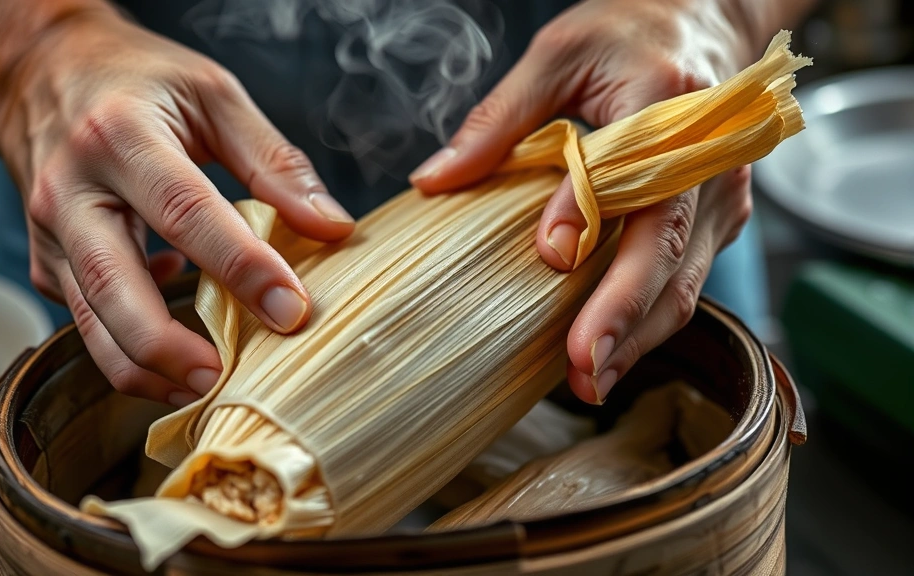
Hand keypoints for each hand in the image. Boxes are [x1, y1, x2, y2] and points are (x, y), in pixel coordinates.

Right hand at [0, 9, 354, 405]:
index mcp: (119, 136)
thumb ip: (274, 161)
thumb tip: (331, 226)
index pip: (185, 213)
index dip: (241, 267)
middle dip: (171, 348)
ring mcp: (49, 232)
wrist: (41, 72)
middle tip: (227, 379)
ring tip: (206, 387)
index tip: (291, 309)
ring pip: (90, 322)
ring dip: (147, 368)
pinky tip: (175, 340)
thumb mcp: (212, 93)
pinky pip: (85, 319)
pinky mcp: (46, 261)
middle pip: (113, 288)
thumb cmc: (136, 80)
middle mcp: (70, 189)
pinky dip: (128, 346)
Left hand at [411, 0, 755, 403]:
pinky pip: (686, 281)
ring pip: (685, 282)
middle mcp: (710, 157)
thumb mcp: (557, 53)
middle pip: (670, 250)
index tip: (551, 261)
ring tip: (590, 384)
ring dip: (639, 338)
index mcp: (667, 102)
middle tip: (583, 370)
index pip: (633, 172)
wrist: (706, 25)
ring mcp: (722, 195)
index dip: (592, 218)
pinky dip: (647, 322)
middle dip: (625, 316)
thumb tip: (436, 180)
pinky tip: (608, 353)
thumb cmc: (628, 36)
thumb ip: (501, 117)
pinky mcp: (718, 221)